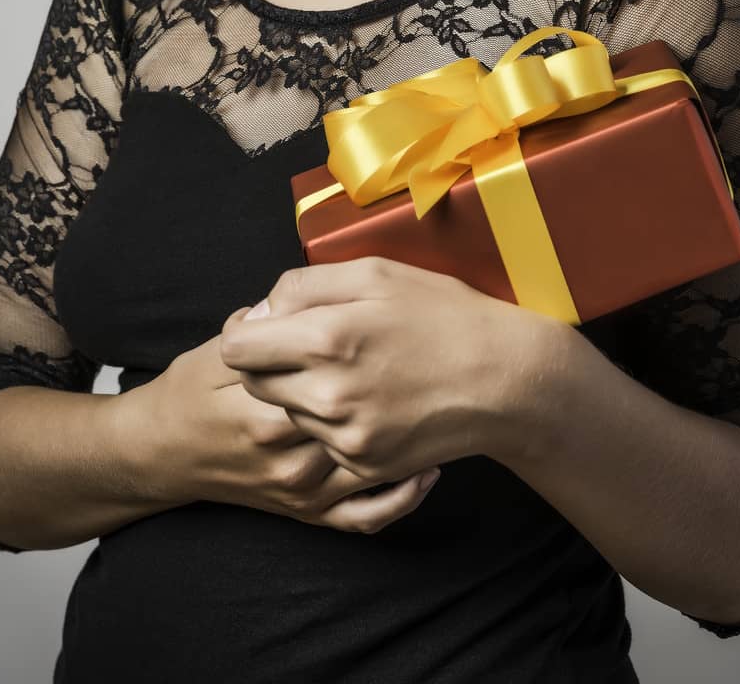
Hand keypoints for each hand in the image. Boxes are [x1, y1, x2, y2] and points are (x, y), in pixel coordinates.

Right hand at [115, 314, 442, 534]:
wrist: (163, 454)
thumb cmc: (190, 394)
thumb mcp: (217, 349)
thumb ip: (261, 327)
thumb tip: (298, 300)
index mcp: (268, 411)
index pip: (332, 378)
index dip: (364, 351)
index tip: (392, 326)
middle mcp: (290, 458)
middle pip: (361, 420)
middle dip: (395, 391)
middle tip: (434, 361)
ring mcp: (302, 492)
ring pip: (373, 468)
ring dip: (412, 441)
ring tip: (442, 405)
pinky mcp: (308, 512)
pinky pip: (367, 515)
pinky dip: (403, 498)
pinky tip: (429, 471)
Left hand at [219, 256, 528, 485]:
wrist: (503, 379)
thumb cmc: (441, 314)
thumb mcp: (374, 274)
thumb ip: (302, 286)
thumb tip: (259, 312)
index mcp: (325, 340)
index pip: (236, 350)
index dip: (247, 332)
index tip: (267, 325)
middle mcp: (328, 396)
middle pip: (255, 385)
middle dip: (272, 361)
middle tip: (313, 343)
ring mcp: (345, 438)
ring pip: (288, 413)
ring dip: (303, 390)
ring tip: (351, 367)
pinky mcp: (363, 464)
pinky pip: (321, 441)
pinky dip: (334, 420)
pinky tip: (371, 396)